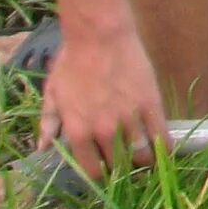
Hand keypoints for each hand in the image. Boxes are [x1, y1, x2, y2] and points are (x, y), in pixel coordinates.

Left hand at [39, 22, 170, 178]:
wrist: (98, 35)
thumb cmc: (72, 61)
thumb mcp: (52, 93)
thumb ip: (48, 123)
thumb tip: (43, 147)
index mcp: (78, 133)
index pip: (93, 171)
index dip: (100, 173)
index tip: (105, 167)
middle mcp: (104, 132)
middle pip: (119, 166)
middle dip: (122, 167)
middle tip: (126, 161)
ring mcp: (130, 120)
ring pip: (142, 155)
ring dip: (144, 159)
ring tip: (146, 155)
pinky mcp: (151, 106)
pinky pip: (161, 136)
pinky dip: (164, 147)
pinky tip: (163, 147)